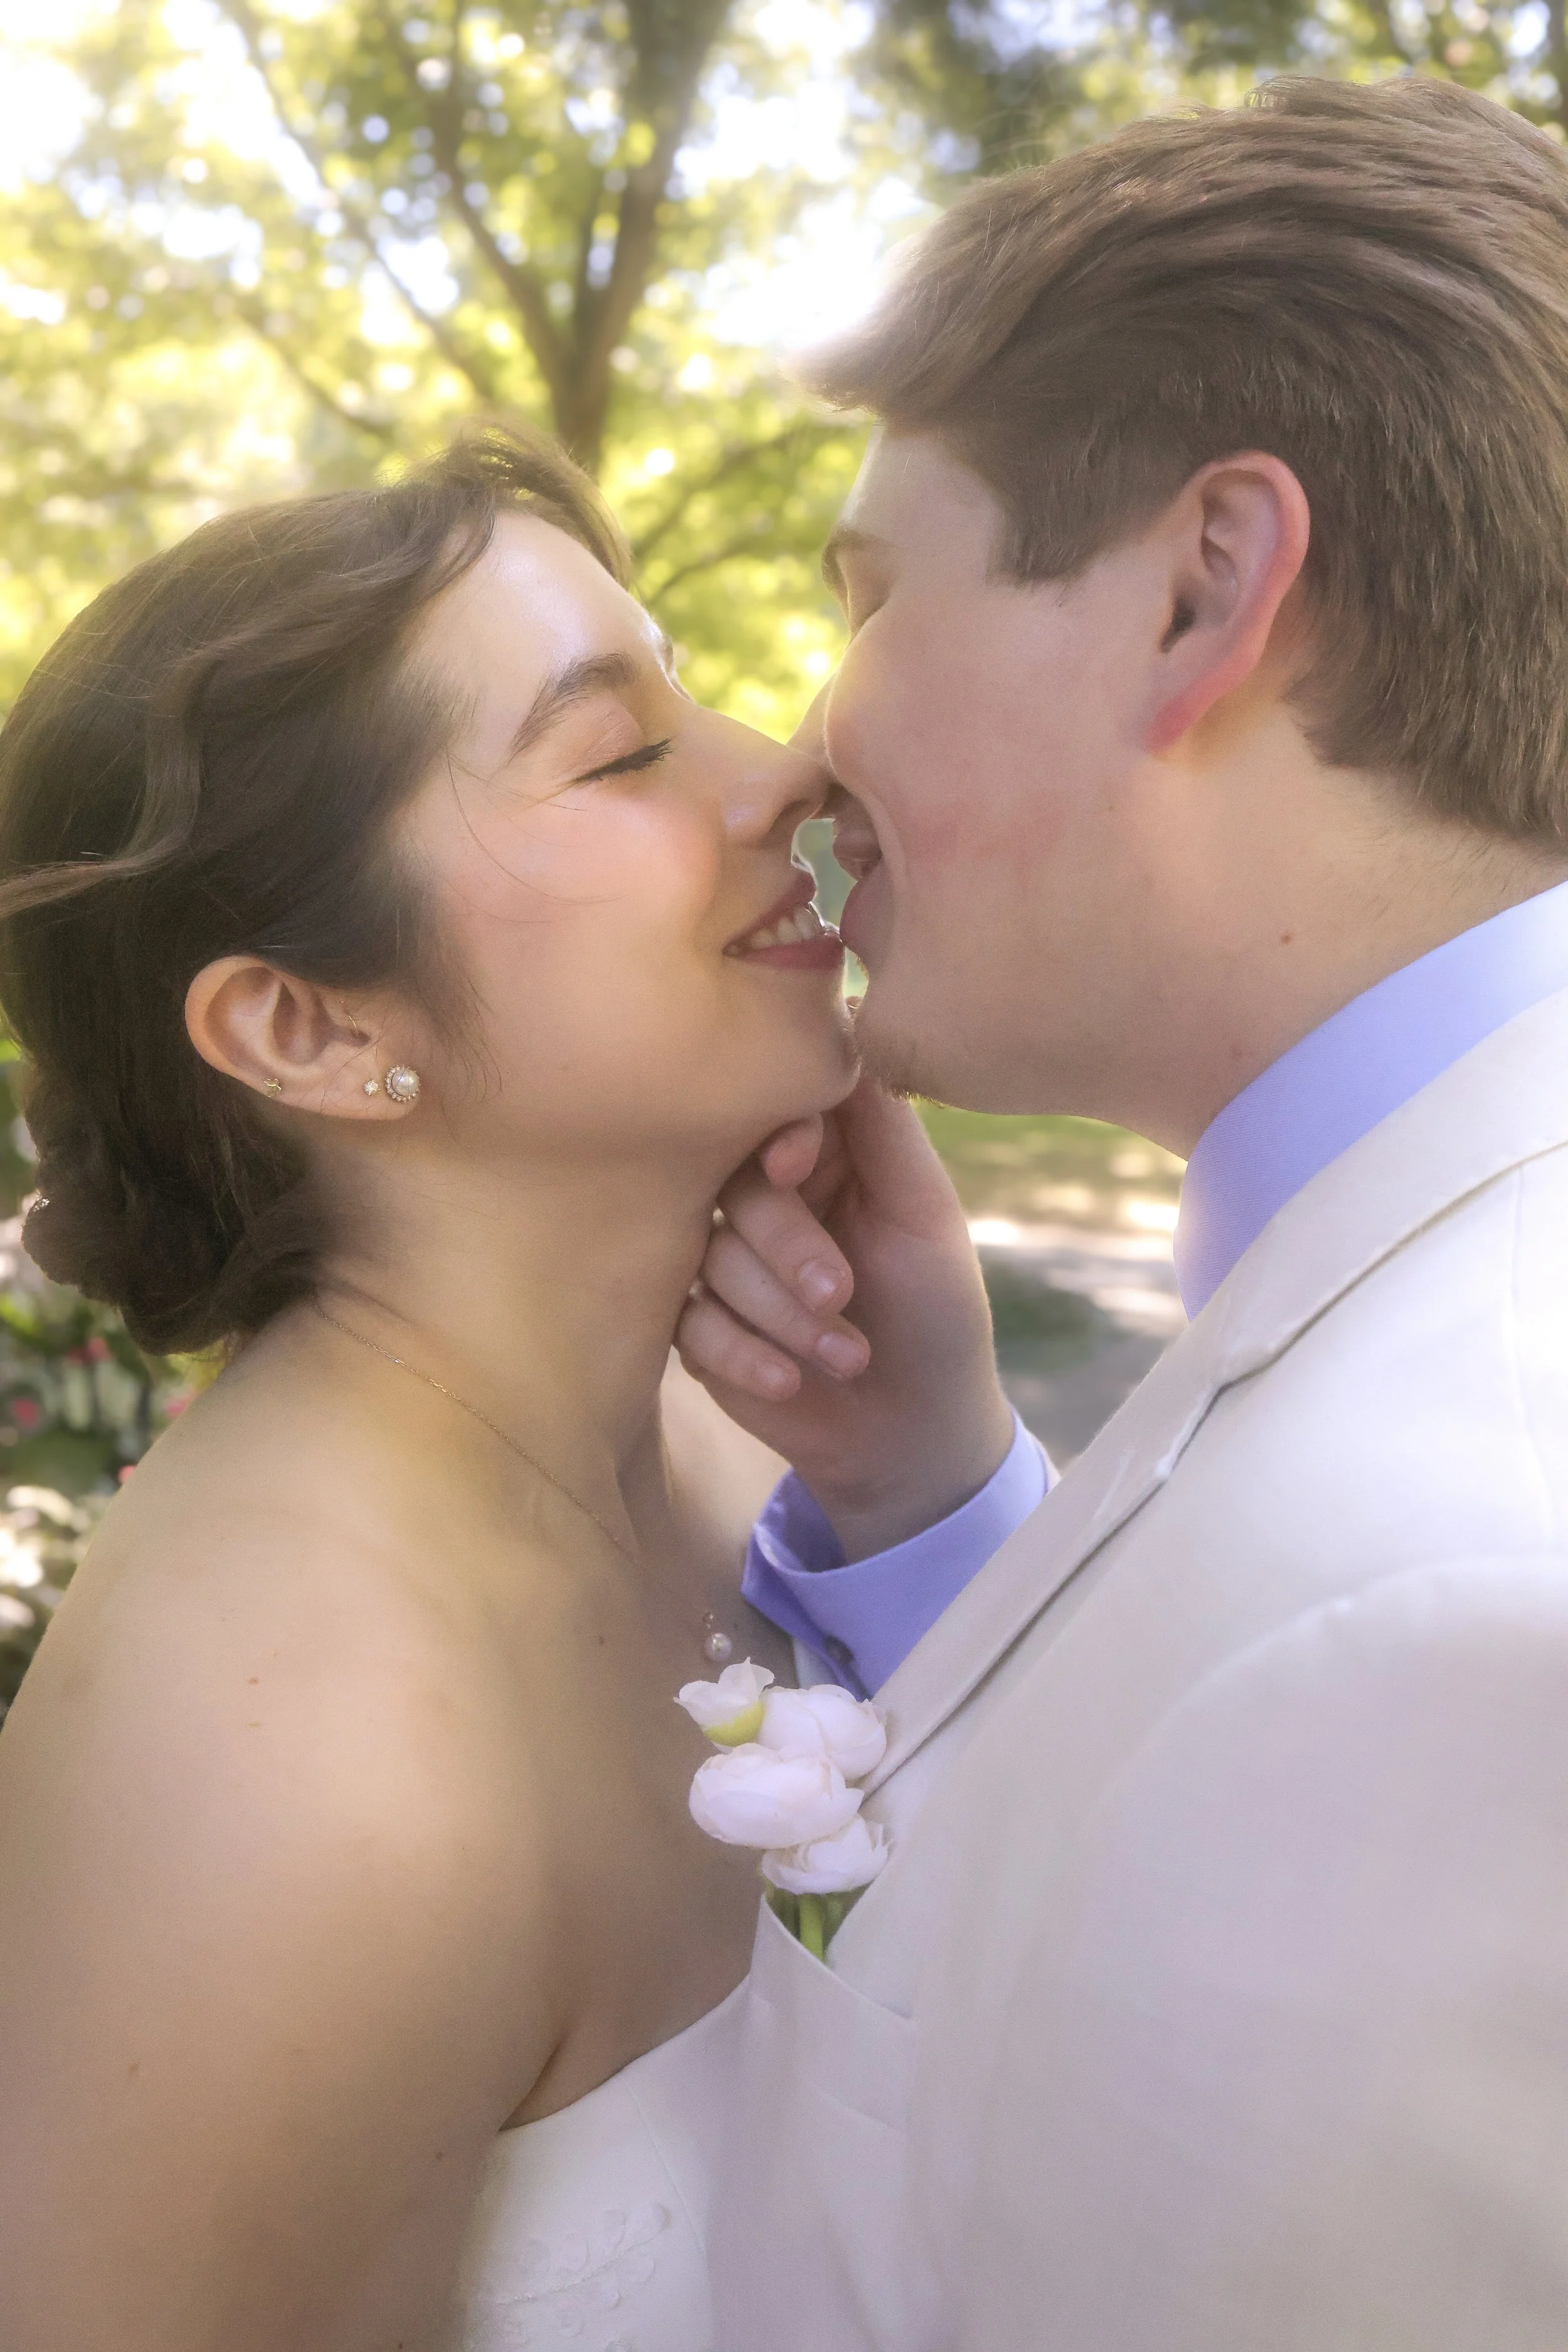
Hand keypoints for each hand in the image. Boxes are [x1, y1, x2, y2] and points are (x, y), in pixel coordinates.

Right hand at [677, 1077, 1014, 1559]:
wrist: (913, 1431)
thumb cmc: (935, 1312)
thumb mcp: (927, 1215)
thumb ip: (884, 1128)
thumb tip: (841, 1027)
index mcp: (825, 1149)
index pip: (774, 1105)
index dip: (777, 1131)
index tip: (798, 1167)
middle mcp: (766, 1192)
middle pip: (734, 1180)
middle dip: (784, 1244)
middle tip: (840, 1292)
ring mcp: (724, 1255)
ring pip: (707, 1253)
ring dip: (777, 1312)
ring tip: (846, 1355)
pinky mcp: (696, 1319)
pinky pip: (686, 1318)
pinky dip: (738, 1352)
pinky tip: (788, 1382)